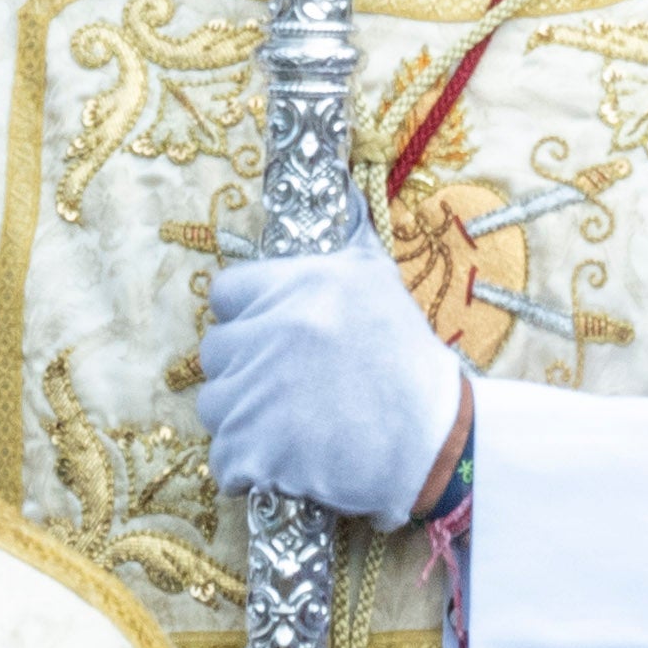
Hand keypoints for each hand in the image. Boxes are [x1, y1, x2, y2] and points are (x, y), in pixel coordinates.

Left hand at [194, 237, 473, 523]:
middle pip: (215, 352)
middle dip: (243, 370)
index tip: (267, 337)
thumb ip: (341, 249)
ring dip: (243, 419)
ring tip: (286, 429)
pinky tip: (282, 463)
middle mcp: (271, 332)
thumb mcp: (379, 281)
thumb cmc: (409, 361)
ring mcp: (257, 393)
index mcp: (298, 285)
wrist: (432, 439)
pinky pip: (224, 459)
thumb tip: (333, 179)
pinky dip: (247, 468)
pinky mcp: (254, 449)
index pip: (226, 292)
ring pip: (214, 406)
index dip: (245, 317)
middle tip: (283, 388)